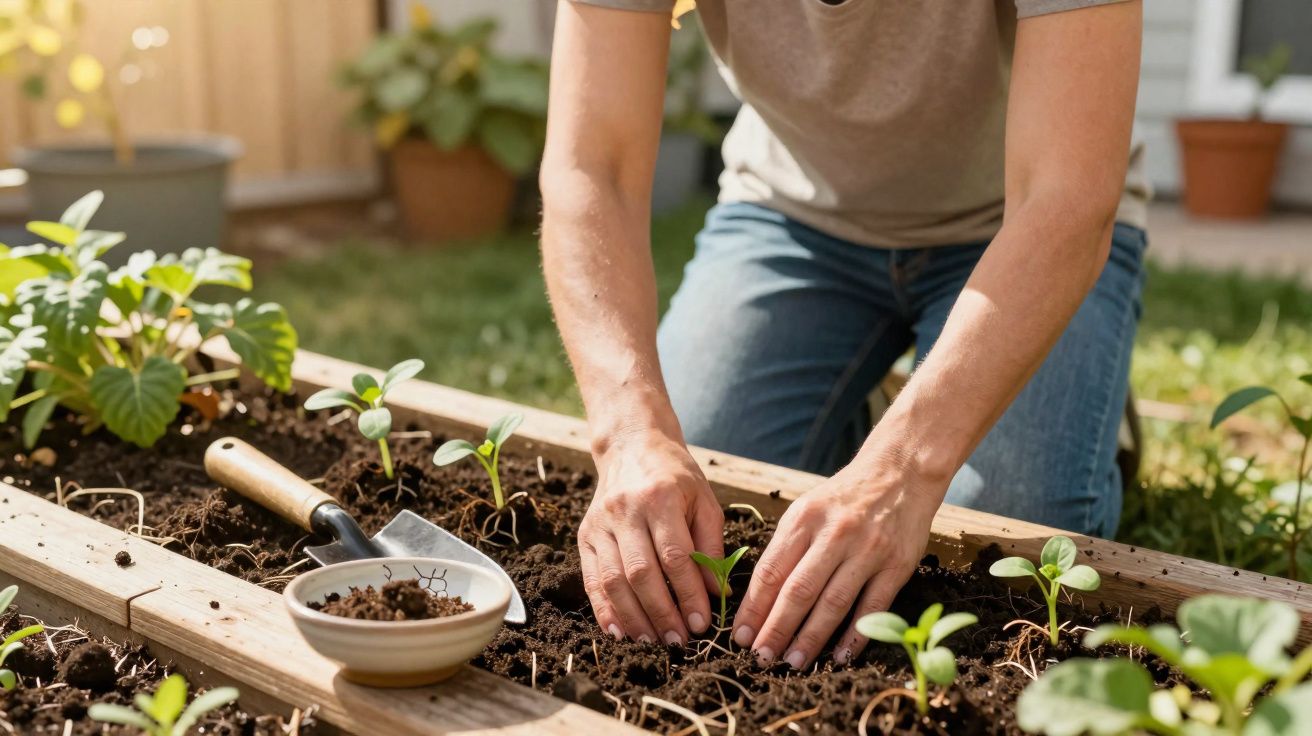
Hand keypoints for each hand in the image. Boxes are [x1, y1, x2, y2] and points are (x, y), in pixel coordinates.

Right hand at [579, 431, 724, 643]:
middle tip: (679, 641)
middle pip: (640, 572)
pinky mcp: (584, 536)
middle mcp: (625, 511)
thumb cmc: (674, 476)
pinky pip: (591, 580)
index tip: (702, 622)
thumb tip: (717, 592)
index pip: (674, 556)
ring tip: (653, 642)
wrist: (630, 447)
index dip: (688, 593)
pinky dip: (604, 610)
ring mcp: (599, 524)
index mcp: (659, 498)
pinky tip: (619, 632)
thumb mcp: (703, 500)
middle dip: (661, 613)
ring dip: (633, 618)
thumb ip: (711, 545)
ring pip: (613, 580)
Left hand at [730, 457, 940, 668]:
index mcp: (804, 519)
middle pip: (799, 590)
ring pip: (833, 602)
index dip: (754, 607)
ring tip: (793, 662)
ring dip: (811, 638)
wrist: (900, 472)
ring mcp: (868, 550)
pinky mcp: (897, 565)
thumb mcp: (806, 510)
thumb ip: (785, 548)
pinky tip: (840, 656)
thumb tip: (759, 599)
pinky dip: (856, 635)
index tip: (741, 635)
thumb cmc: (844, 497)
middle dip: (776, 629)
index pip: (772, 571)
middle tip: (761, 657)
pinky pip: (873, 607)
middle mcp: (835, 534)